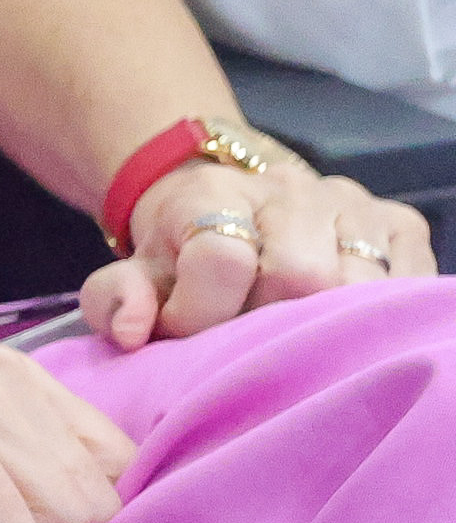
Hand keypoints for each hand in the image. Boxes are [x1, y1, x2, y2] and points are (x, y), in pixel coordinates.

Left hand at [83, 154, 427, 350]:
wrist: (234, 206)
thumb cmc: (184, 255)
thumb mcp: (137, 273)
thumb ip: (113, 298)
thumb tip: (132, 329)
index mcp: (214, 193)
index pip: (222, 256)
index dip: (203, 312)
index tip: (188, 332)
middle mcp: (290, 189)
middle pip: (300, 274)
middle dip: (270, 320)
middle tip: (250, 333)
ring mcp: (353, 205)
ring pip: (361, 284)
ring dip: (328, 322)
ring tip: (298, 329)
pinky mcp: (401, 225)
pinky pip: (410, 283)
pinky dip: (379, 313)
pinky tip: (345, 320)